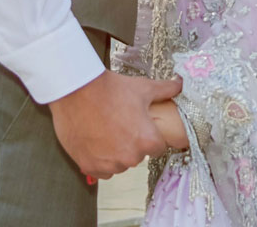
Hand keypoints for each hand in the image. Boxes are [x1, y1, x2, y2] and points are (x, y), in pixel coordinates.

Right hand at [48, 70, 182, 180]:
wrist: (76, 91)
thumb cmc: (110, 90)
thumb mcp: (142, 88)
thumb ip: (165, 90)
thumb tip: (179, 85)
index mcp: (146, 141)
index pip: (158, 147)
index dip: (150, 135)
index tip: (140, 126)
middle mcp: (130, 157)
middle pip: (138, 156)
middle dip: (132, 143)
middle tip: (120, 124)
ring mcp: (109, 164)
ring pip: (120, 164)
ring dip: (115, 153)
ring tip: (106, 130)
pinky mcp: (90, 166)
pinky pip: (102, 170)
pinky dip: (100, 160)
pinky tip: (95, 141)